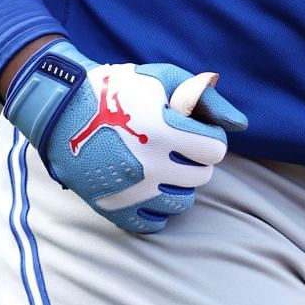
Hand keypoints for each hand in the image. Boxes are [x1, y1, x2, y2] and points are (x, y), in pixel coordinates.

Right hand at [1, 39, 248, 234]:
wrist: (63, 110)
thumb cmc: (121, 89)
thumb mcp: (165, 79)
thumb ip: (208, 99)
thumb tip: (241, 126)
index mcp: (162, 129)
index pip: (215, 148)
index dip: (209, 136)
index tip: (193, 128)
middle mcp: (147, 164)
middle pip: (202, 176)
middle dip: (196, 159)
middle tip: (177, 145)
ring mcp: (129, 190)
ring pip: (183, 203)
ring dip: (181, 184)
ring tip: (165, 166)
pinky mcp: (112, 207)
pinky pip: (154, 224)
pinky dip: (158, 209)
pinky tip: (151, 187)